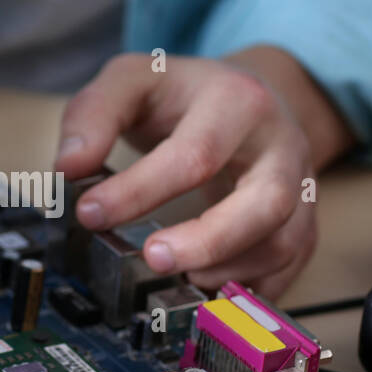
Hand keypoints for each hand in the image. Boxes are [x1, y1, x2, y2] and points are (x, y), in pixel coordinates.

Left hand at [54, 47, 354, 298]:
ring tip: (181, 276)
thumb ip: (94, 115)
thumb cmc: (184, 95)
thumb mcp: (133, 80)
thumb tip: (67, 168)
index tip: (90, 214)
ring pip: (285, 241)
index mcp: (236, 101)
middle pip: (266, 202)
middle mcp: (280, 144)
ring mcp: (300, 187)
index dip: (140, 190)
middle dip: (208, 240)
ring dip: (230, 270)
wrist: (249, 96)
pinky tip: (207, 291)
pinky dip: (250, 290)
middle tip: (153, 258)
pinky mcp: (304, 222)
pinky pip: (290, 267)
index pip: (195, 154)